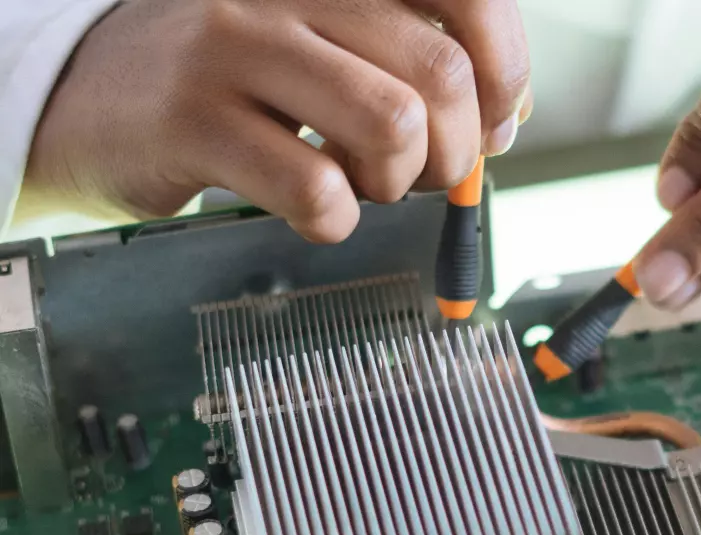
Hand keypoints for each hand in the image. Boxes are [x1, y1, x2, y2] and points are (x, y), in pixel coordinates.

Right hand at [21, 0, 531, 242]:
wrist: (92, 96)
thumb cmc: (232, 78)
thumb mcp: (326, 44)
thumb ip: (413, 64)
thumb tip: (506, 117)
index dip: (505, 69)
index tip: (494, 122)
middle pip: (442, 74)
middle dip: (455, 149)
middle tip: (421, 171)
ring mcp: (235, 45)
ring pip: (391, 124)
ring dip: (398, 182)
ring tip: (362, 184)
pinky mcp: (194, 118)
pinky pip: (315, 189)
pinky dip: (335, 221)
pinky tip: (313, 210)